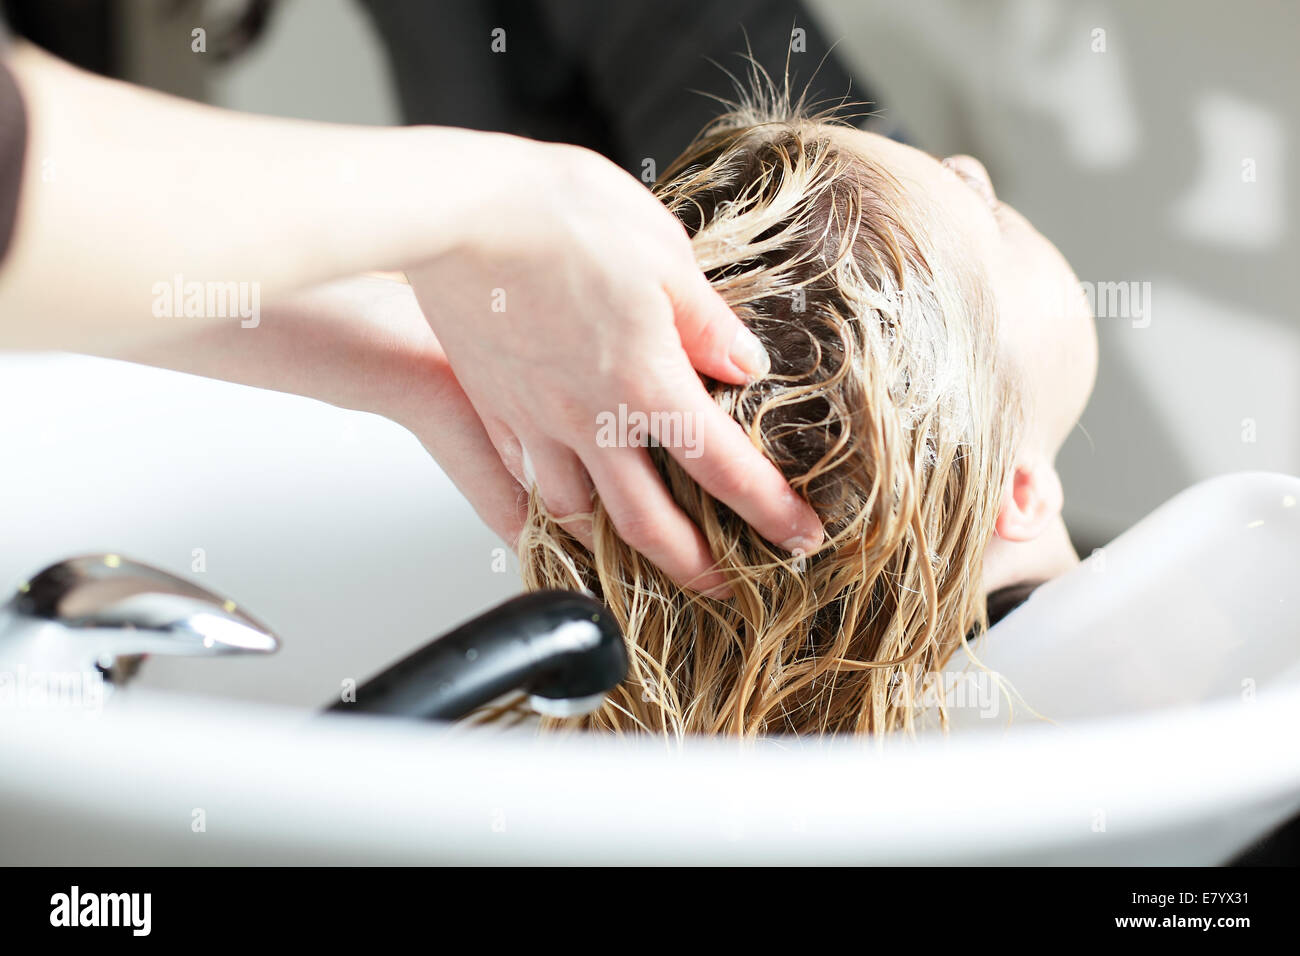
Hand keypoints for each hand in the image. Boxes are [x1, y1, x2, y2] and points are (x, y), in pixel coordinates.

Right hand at [406, 135, 823, 594]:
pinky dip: (547, 501)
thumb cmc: (557, 217)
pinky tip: (557, 494)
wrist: (457, 212)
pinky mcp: (493, 406)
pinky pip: (522, 477)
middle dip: (693, 568)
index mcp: (646, 383)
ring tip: (635, 553)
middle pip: (648, 526)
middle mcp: (590, 418)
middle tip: (720, 586)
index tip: (799, 536)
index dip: (771, 511)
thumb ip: (707, 322)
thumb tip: (743, 363)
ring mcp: (535, 421)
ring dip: (613, 547)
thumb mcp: (665, 254)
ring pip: (576, 515)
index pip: (725, 470)